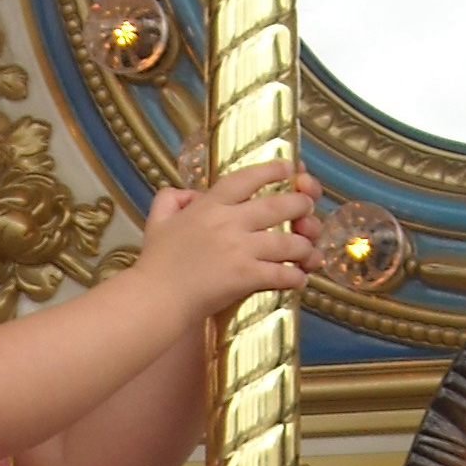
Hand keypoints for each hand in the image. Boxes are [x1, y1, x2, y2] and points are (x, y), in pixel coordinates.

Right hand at [131, 160, 317, 319]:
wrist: (155, 298)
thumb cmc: (155, 263)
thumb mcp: (157, 220)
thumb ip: (172, 199)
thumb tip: (190, 194)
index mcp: (209, 206)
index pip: (247, 178)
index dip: (272, 170)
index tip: (289, 168)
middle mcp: (229, 222)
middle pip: (279, 206)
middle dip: (301, 205)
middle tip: (307, 210)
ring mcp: (240, 249)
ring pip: (288, 242)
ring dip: (304, 247)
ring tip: (309, 252)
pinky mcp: (245, 276)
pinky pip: (282, 274)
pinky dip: (295, 277)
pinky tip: (299, 280)